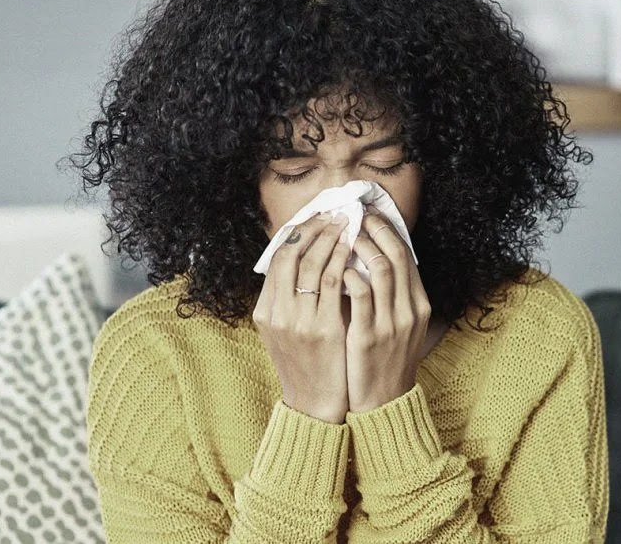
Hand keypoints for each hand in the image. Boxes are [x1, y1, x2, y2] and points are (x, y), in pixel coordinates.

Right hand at [252, 212, 350, 423]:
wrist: (314, 406)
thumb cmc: (307, 366)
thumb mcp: (287, 332)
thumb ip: (290, 301)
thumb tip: (307, 262)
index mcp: (266, 312)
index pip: (277, 259)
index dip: (297, 233)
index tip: (317, 218)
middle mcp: (277, 314)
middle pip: (290, 255)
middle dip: (314, 229)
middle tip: (334, 213)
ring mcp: (297, 321)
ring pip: (310, 264)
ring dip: (330, 238)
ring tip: (347, 223)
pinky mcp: (322, 329)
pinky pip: (331, 283)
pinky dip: (342, 260)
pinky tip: (354, 250)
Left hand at [342, 211, 432, 412]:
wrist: (383, 402)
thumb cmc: (385, 360)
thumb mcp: (400, 326)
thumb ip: (392, 296)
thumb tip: (374, 260)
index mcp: (418, 304)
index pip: (406, 255)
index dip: (387, 230)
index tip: (368, 215)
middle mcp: (409, 310)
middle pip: (396, 255)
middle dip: (374, 229)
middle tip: (353, 215)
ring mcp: (391, 324)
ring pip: (381, 269)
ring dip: (360, 247)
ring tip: (342, 236)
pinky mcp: (368, 337)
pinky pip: (359, 296)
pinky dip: (348, 276)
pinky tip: (335, 270)